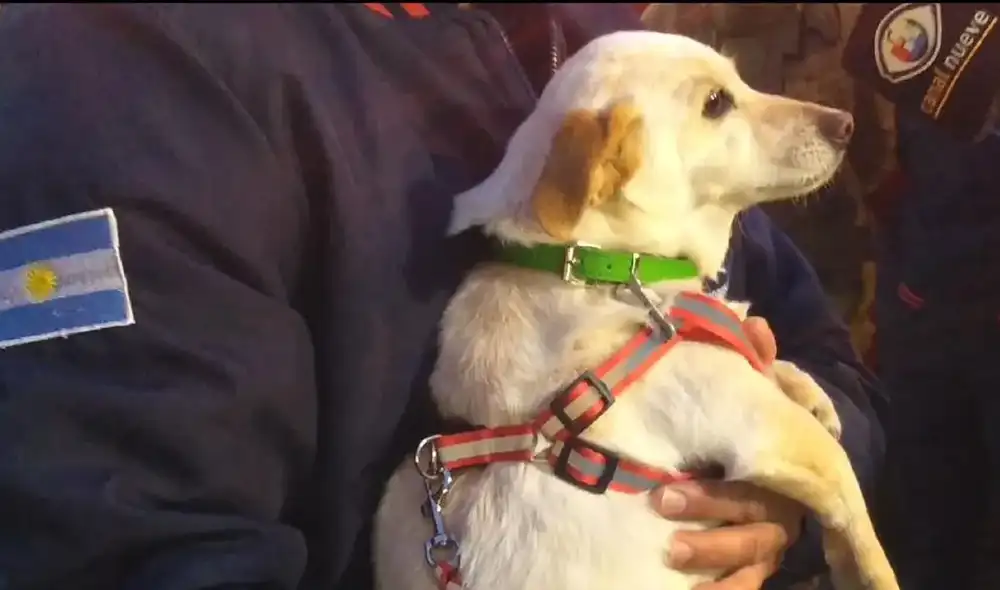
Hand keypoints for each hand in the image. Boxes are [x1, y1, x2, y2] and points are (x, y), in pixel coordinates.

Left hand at [653, 317, 805, 588]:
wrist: (778, 458)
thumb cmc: (751, 425)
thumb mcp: (754, 393)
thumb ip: (754, 364)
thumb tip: (753, 323)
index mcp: (778, 473)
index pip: (751, 491)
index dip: (712, 497)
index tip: (664, 493)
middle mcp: (778, 512)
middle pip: (751, 529)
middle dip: (706, 524)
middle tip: (659, 511)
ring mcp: (768, 541)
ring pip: (750, 560)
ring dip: (712, 562)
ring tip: (668, 558)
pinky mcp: (756, 564)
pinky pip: (746, 584)